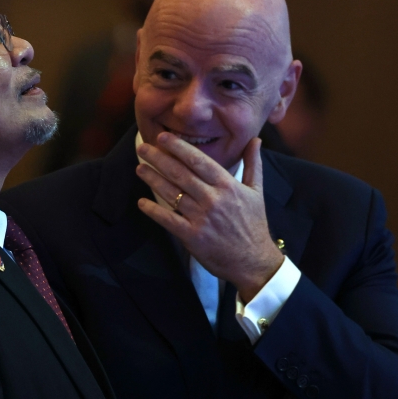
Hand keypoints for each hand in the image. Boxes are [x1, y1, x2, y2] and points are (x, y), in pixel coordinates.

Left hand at [136, 133, 283, 300]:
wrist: (254, 261)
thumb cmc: (254, 225)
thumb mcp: (257, 191)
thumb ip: (253, 164)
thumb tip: (256, 140)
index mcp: (227, 185)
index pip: (198, 160)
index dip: (178, 147)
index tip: (162, 137)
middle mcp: (213, 199)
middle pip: (180, 173)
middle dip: (159, 158)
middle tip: (143, 147)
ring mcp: (201, 218)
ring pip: (172, 193)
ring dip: (153, 179)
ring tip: (140, 168)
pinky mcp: (192, 236)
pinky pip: (168, 220)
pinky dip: (153, 211)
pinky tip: (141, 203)